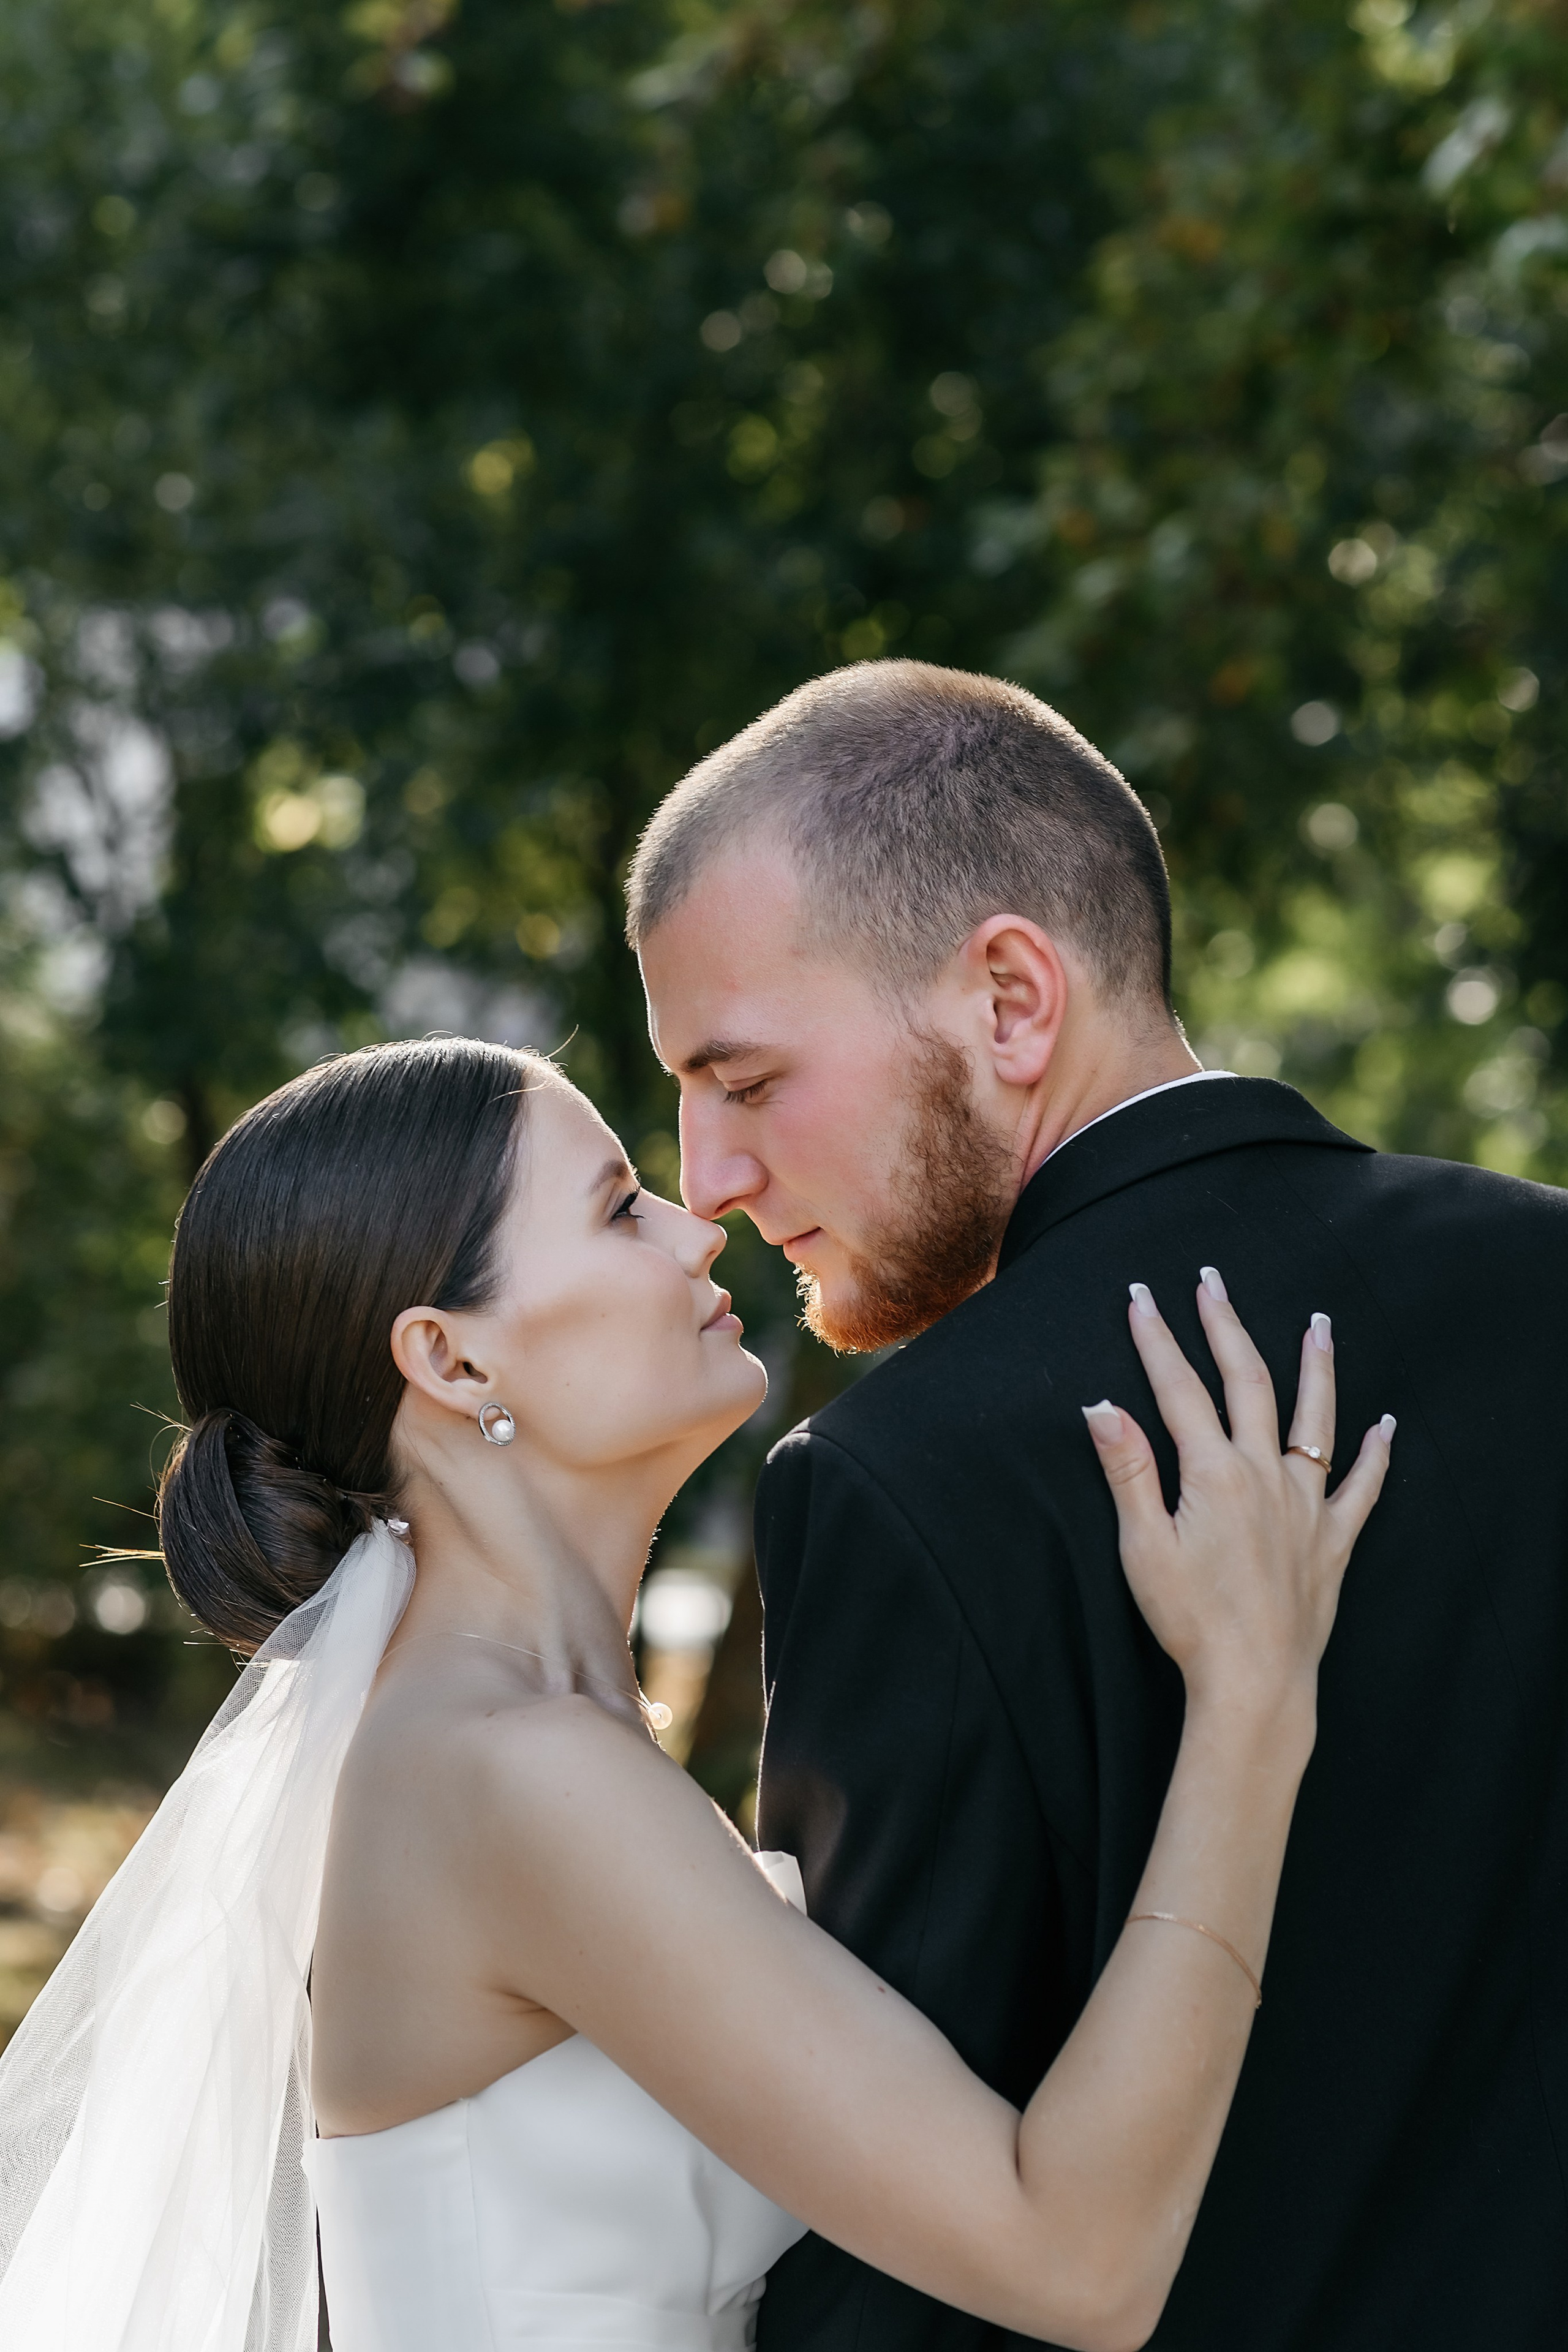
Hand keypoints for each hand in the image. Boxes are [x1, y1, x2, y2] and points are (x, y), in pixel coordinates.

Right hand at [1083, 1271, 1393, 1716]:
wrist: (1254, 1682)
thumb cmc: (1191, 1620)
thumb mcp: (1143, 1546)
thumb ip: (1128, 1470)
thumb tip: (1102, 1407)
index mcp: (1214, 1473)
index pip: (1179, 1388)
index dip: (1157, 1339)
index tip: (1141, 1297)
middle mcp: (1265, 1476)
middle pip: (1247, 1382)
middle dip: (1226, 1326)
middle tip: (1211, 1281)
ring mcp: (1305, 1505)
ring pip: (1315, 1419)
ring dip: (1316, 1366)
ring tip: (1319, 1323)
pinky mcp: (1332, 1540)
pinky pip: (1362, 1487)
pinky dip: (1376, 1453)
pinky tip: (1386, 1425)